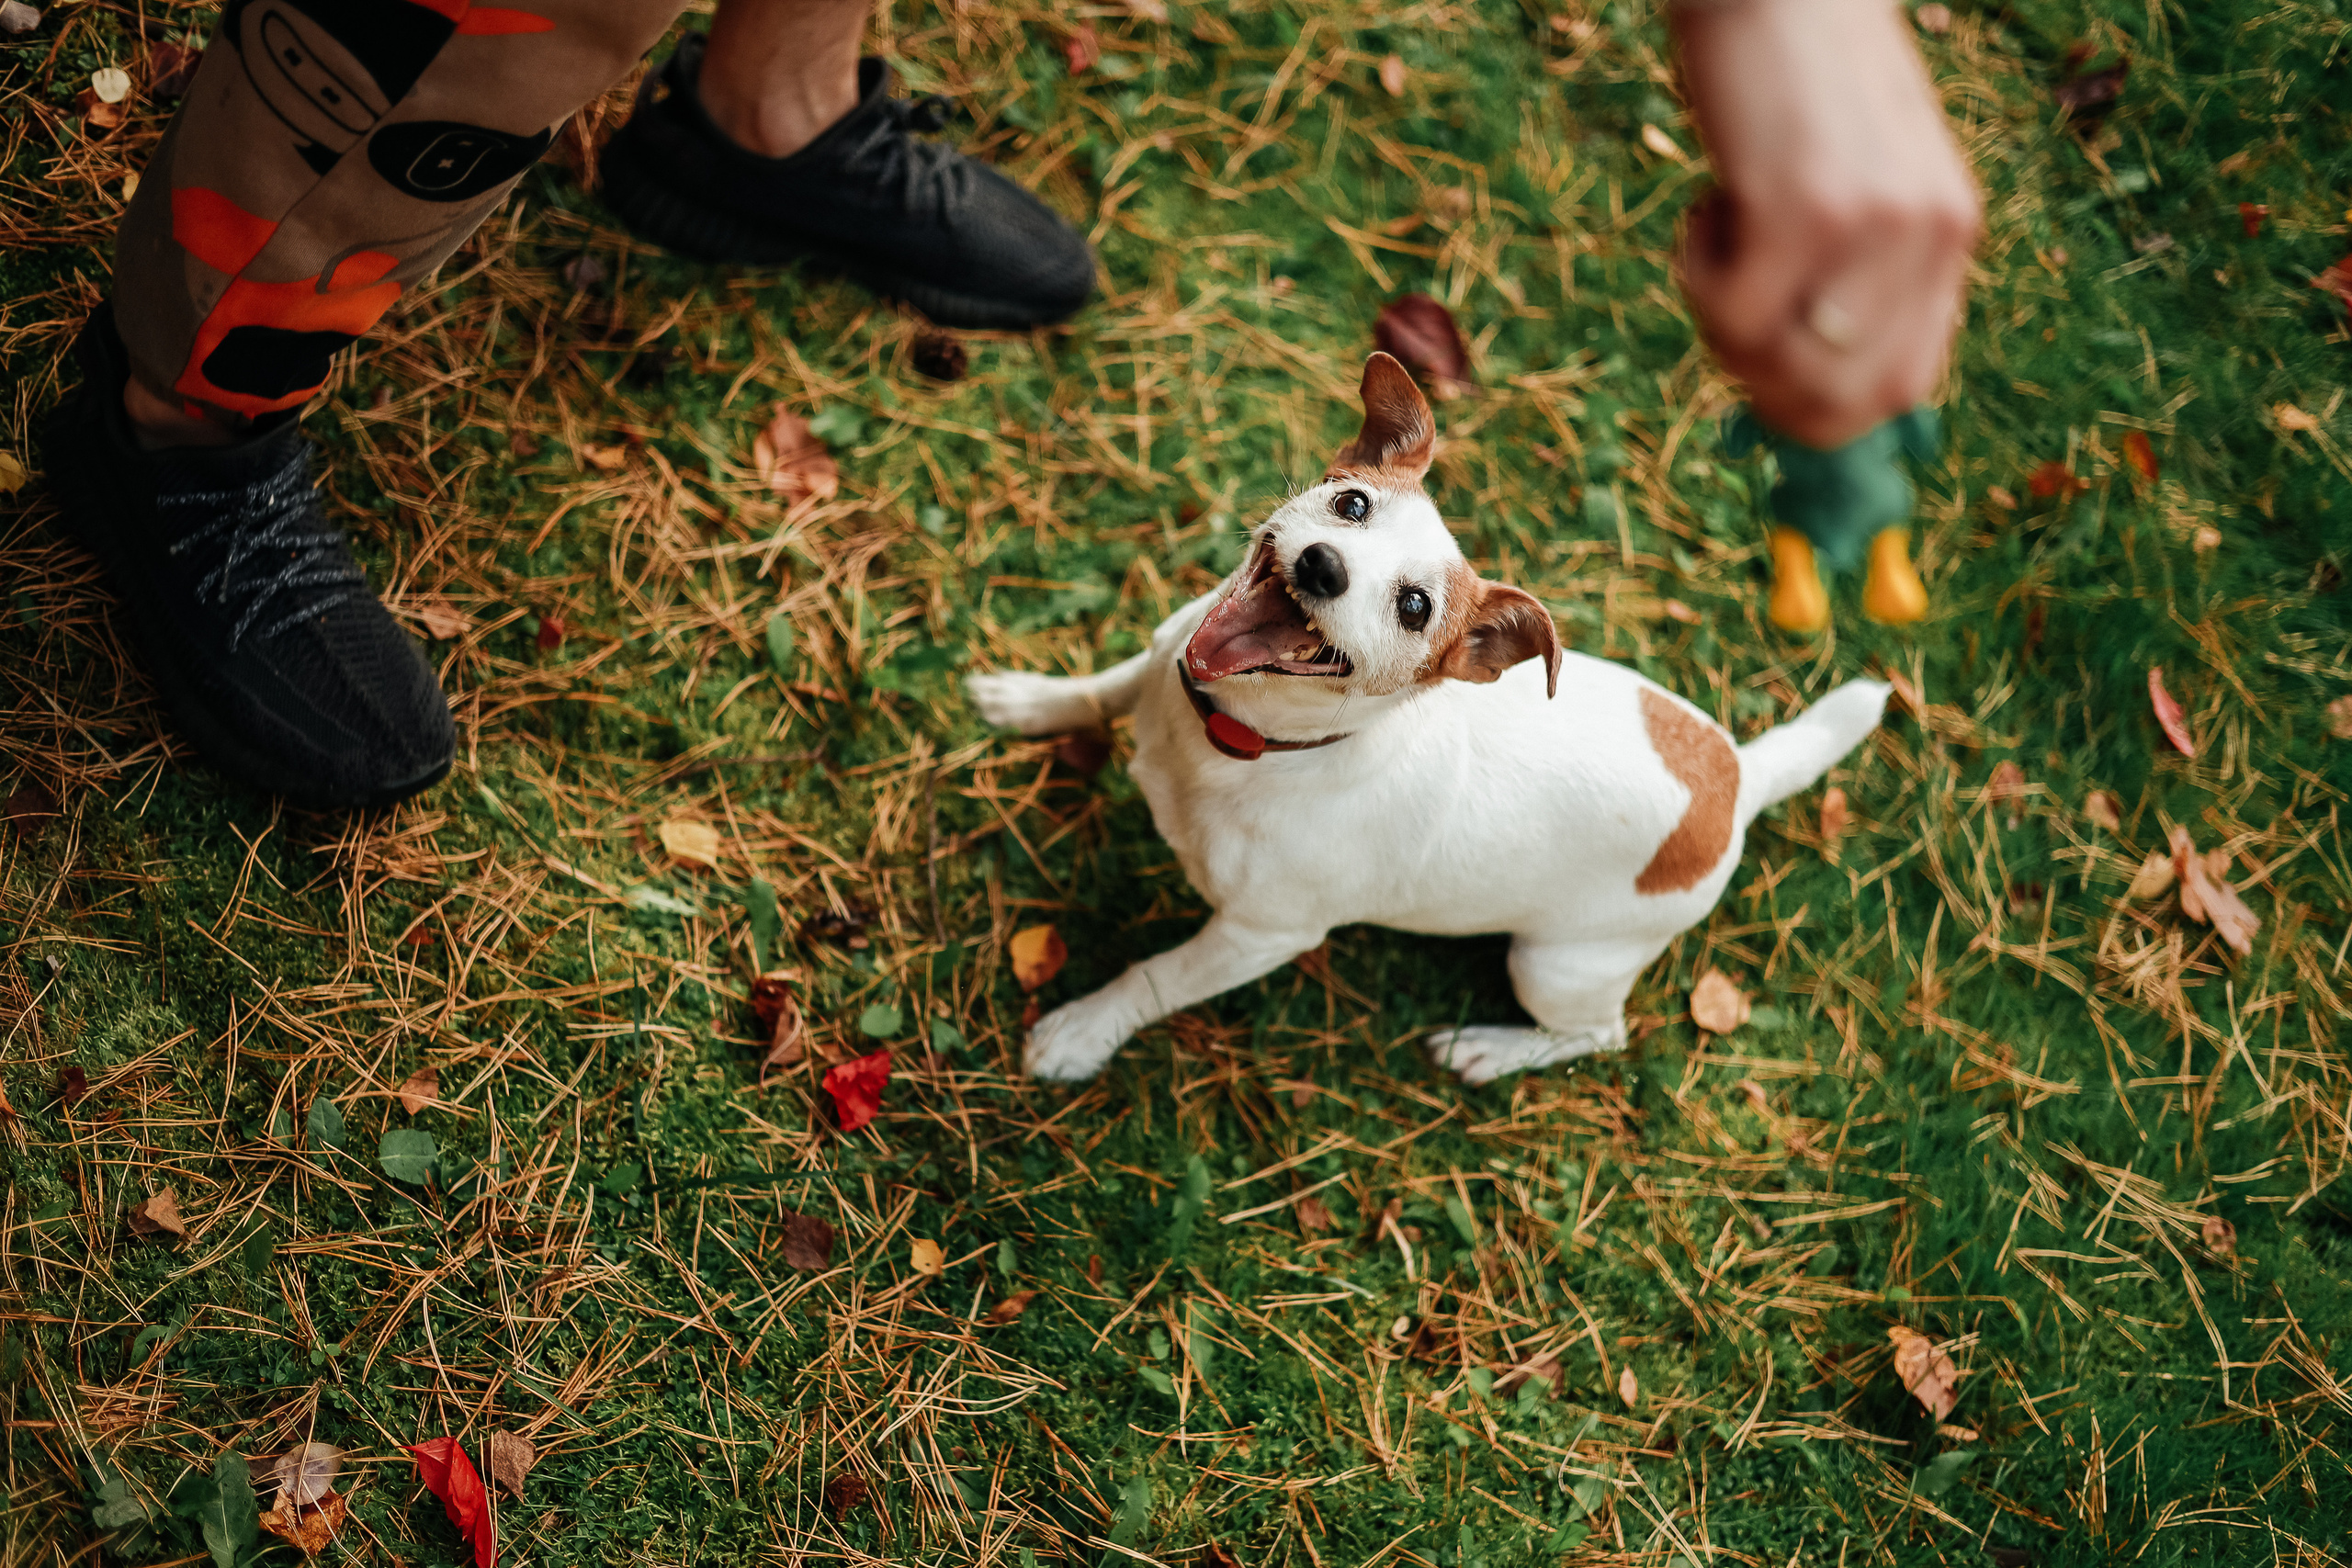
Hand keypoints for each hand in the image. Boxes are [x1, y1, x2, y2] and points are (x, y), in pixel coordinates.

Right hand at [1671, 0, 1981, 448]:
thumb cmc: (1802, 72)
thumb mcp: (1861, 173)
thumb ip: (1859, 263)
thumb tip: (1802, 379)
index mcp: (1951, 234)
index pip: (1905, 389)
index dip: (1826, 414)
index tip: (1765, 387)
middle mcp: (1928, 237)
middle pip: (1846, 401)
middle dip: (1766, 390)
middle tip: (1725, 320)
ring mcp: (1873, 226)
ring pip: (1782, 365)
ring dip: (1722, 327)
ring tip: (1718, 239)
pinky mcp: (1806, 207)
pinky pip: (1734, 314)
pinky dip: (1697, 276)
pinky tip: (1707, 207)